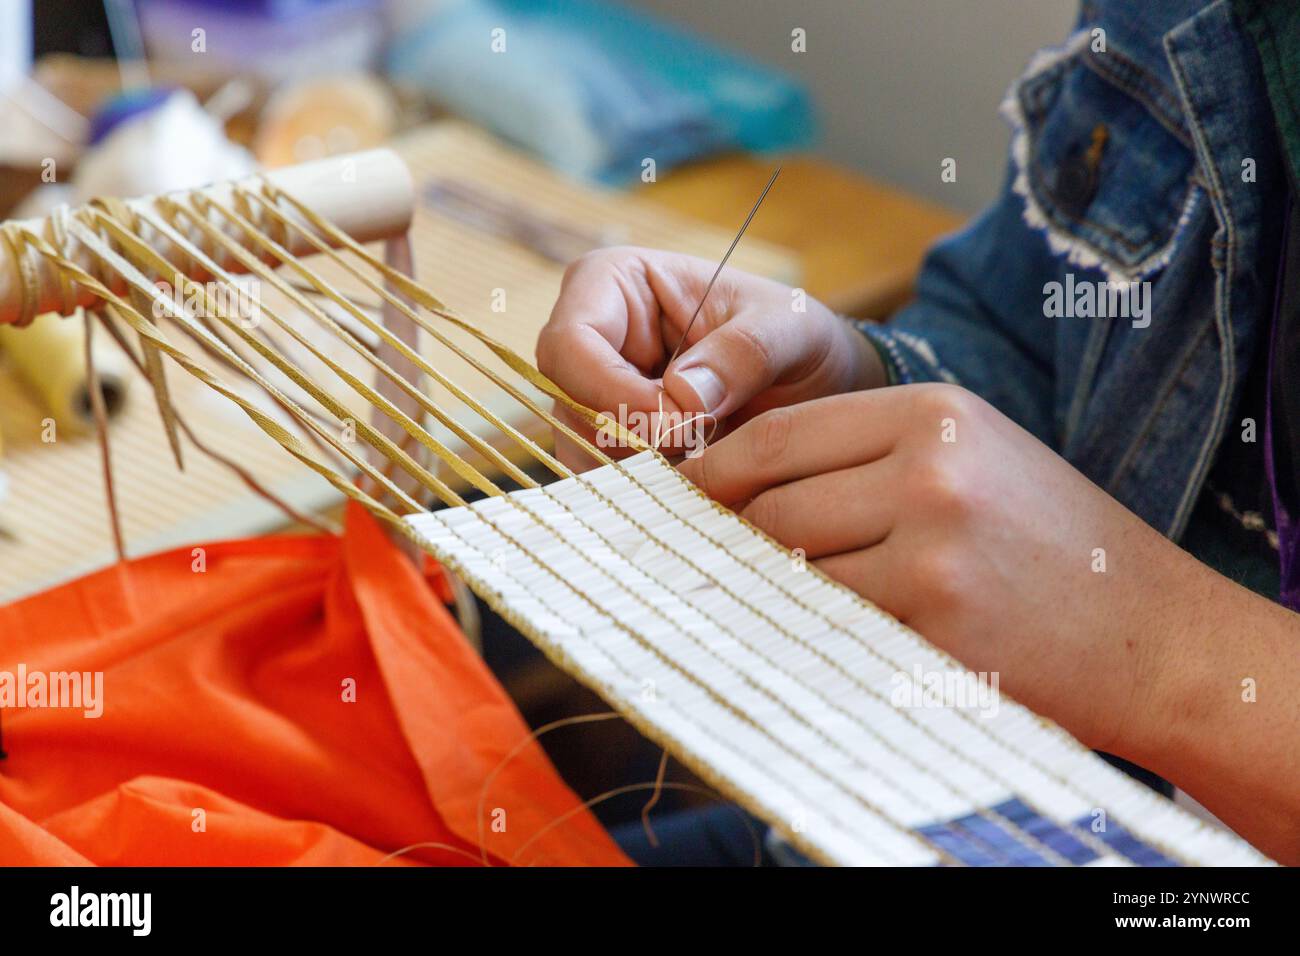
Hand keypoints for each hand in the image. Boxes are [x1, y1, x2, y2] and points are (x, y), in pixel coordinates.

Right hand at [536, 247, 883, 468]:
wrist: (813, 379)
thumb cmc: (794, 333)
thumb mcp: (790, 329)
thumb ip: (745, 352)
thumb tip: (682, 396)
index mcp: (613, 281)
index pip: (571, 343)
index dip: (612, 392)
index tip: (680, 426)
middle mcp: (590, 338)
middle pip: (566, 403)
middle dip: (629, 439)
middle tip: (701, 452)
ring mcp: (594, 394)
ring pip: (580, 449)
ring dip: (641, 471)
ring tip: (709, 464)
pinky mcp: (611, 441)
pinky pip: (605, 479)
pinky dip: (649, 491)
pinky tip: (698, 484)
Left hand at [677, 382, 1183, 752]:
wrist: (1150, 633)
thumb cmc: (1048, 542)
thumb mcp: (969, 458)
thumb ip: (863, 457)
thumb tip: (737, 483)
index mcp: (933, 413)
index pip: (777, 437)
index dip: (714, 473)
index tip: (684, 501)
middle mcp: (930, 471)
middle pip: (770, 506)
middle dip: (736, 538)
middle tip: (718, 561)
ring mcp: (933, 550)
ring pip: (789, 568)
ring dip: (772, 588)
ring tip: (779, 597)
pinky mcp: (935, 625)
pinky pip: (827, 623)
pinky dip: (810, 629)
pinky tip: (822, 634)